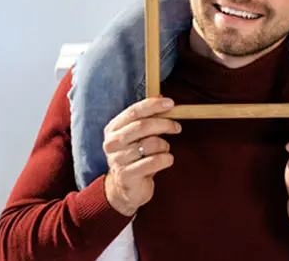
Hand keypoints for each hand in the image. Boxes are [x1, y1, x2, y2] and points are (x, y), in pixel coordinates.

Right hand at [103, 97, 181, 216]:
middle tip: (177, 127)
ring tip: (164, 149)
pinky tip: (167, 160)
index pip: (134, 111)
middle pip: (142, 126)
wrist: (124, 189)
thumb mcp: (136, 136)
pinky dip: (166, 159)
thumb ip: (147, 118)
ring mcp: (117, 160)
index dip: (153, 105)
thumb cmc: (134, 156)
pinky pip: (154, 162)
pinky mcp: (127, 176)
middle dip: (164, 124)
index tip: (171, 103)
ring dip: (164, 145)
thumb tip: (164, 98)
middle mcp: (112, 143)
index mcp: (113, 129)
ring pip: (150, 144)